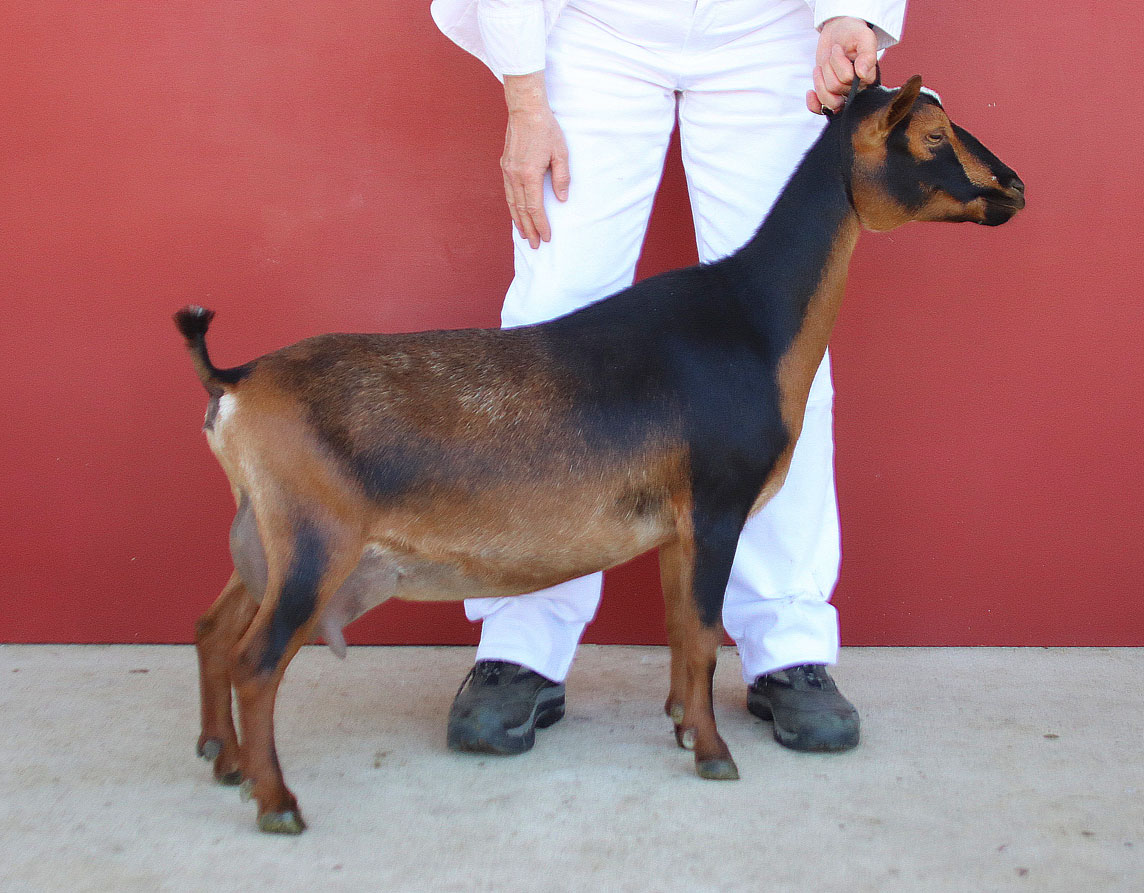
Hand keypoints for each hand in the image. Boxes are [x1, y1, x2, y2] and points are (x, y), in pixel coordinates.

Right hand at [501, 72, 569, 248]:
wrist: (525, 109)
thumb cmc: (546, 128)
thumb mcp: (561, 153)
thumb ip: (562, 178)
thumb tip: (561, 199)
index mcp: (530, 174)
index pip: (535, 207)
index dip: (541, 224)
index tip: (547, 237)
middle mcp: (515, 175)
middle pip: (521, 210)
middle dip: (529, 229)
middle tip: (536, 245)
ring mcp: (507, 171)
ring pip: (512, 203)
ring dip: (519, 221)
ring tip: (525, 235)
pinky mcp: (505, 165)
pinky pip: (508, 192)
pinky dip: (512, 207)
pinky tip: (517, 213)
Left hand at [806, 17, 878, 114]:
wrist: (839, 32)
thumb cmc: (853, 33)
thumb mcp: (863, 37)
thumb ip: (867, 54)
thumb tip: (863, 74)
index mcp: (868, 77)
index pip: (848, 78)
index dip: (838, 62)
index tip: (839, 47)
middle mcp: (857, 89)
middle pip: (835, 87)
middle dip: (829, 66)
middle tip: (833, 53)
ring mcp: (842, 93)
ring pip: (827, 99)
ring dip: (820, 80)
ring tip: (822, 65)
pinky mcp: (829, 95)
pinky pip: (821, 110)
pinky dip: (813, 104)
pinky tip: (810, 92)